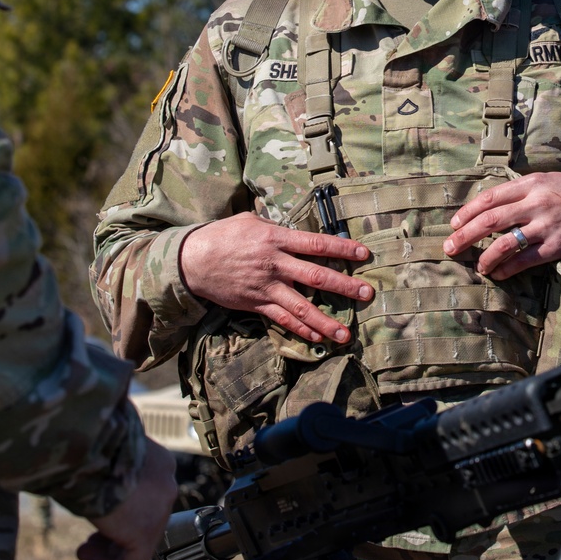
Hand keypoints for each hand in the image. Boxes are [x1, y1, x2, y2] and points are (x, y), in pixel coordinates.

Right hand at [75, 438, 176, 559]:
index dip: (122, 511)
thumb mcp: (107, 456)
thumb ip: (112, 471)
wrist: (91, 449)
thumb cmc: (90, 445)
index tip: (101, 517)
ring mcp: (159, 509)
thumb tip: (97, 479)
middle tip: (90, 541)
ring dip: (110, 551)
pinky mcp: (145, 533)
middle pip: (143, 519)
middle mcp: (166, 484)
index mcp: (159, 462)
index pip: (147, 497)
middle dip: (115, 533)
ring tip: (85, 554)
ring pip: (139, 540)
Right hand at [179, 212, 373, 343]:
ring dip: (326, 321)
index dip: (342, 249)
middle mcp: (275, 264)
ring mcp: (266, 287)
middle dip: (345, 286)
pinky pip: (283, 319)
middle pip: (316, 276)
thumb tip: (297, 232)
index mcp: (276, 239)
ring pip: (302, 306)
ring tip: (346, 334)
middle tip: (367, 294)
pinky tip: (317, 338)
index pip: (316, 243)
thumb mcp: (251, 221)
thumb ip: (277, 228)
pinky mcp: (256, 304)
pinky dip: (301, 329)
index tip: (364, 254)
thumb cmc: (223, 235)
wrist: (193, 260)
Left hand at [441, 173, 560, 279]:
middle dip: (465, 234)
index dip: (468, 211)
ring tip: (478, 266)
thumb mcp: (549, 181)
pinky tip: (500, 274)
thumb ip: (523, 189)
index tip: (454, 223)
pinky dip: (509, 268)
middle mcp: (536, 202)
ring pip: (506, 242)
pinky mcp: (558, 245)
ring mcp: (547, 225)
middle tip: (449, 247)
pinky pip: (526, 260)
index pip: (491, 197)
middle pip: (491, 219)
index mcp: (532, 184)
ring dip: (486, 257)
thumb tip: (493, 202)